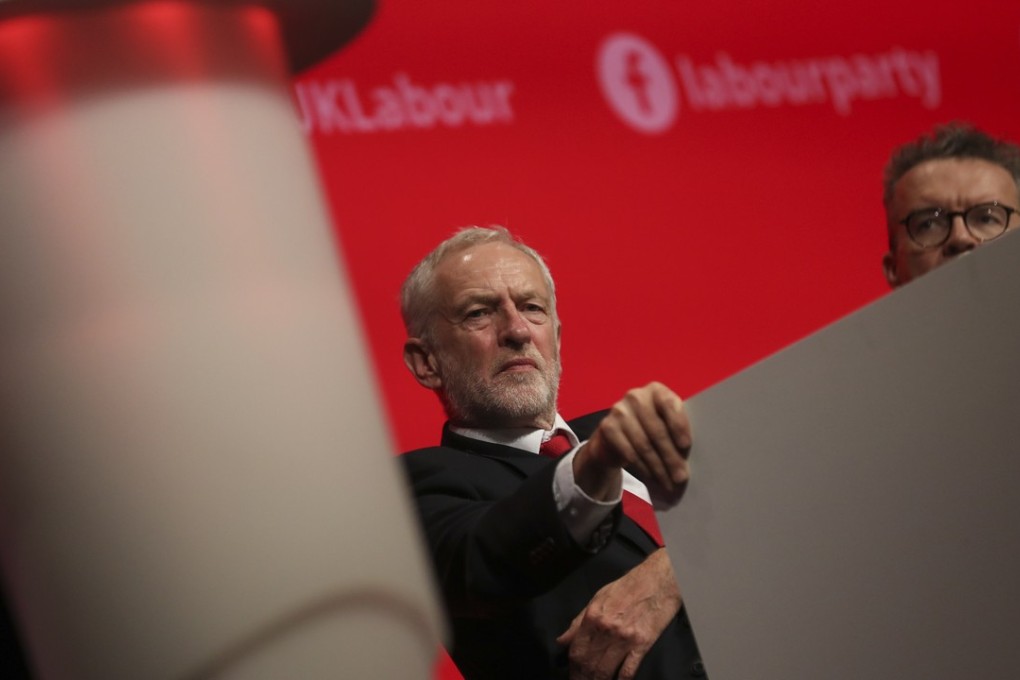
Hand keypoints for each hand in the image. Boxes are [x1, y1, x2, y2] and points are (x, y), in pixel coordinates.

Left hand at [557, 548, 681, 679]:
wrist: (658, 580)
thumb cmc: (628, 587)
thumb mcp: (598, 598)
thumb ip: (578, 622)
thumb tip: (562, 641)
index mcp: (593, 616)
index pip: (576, 650)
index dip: (572, 667)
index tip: (573, 675)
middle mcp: (607, 629)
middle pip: (589, 664)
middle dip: (583, 678)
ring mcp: (625, 638)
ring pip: (605, 671)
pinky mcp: (642, 644)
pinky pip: (628, 670)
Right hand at [574, 382, 691, 506]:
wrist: (614, 437)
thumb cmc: (650, 429)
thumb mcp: (665, 422)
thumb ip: (676, 430)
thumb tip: (688, 456)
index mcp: (656, 390)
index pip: (669, 404)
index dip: (678, 425)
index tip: (685, 446)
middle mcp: (636, 396)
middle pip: (657, 430)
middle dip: (670, 456)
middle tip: (680, 476)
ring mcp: (619, 410)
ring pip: (643, 444)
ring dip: (658, 467)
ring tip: (668, 482)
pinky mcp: (607, 426)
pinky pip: (629, 451)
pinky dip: (642, 467)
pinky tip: (652, 477)